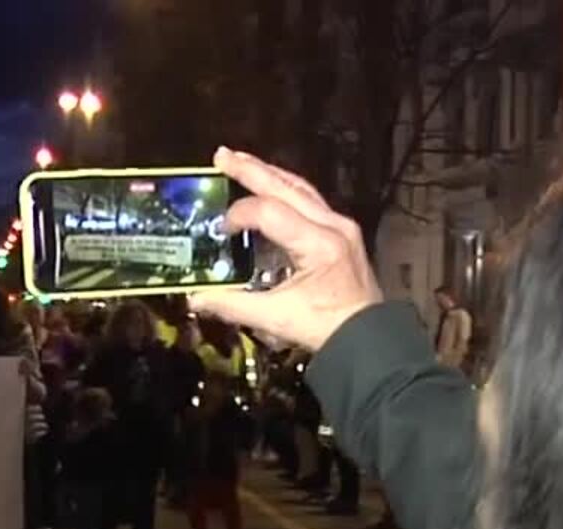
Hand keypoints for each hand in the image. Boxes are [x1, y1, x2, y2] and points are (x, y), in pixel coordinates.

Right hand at [188, 147, 382, 352]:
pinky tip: (268, 186)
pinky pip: (310, 200)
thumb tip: (195, 298)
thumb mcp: (276, 318)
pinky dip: (285, 190)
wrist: (367, 338)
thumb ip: (232, 305)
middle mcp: (332, 226)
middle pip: (287, 187)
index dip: (240, 215)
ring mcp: (340, 226)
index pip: (270, 213)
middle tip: (222, 155)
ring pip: (300, 188)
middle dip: (252, 170)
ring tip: (241, 162)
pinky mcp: (341, 231)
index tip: (220, 229)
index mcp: (319, 244)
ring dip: (269, 174)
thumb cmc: (325, 328)